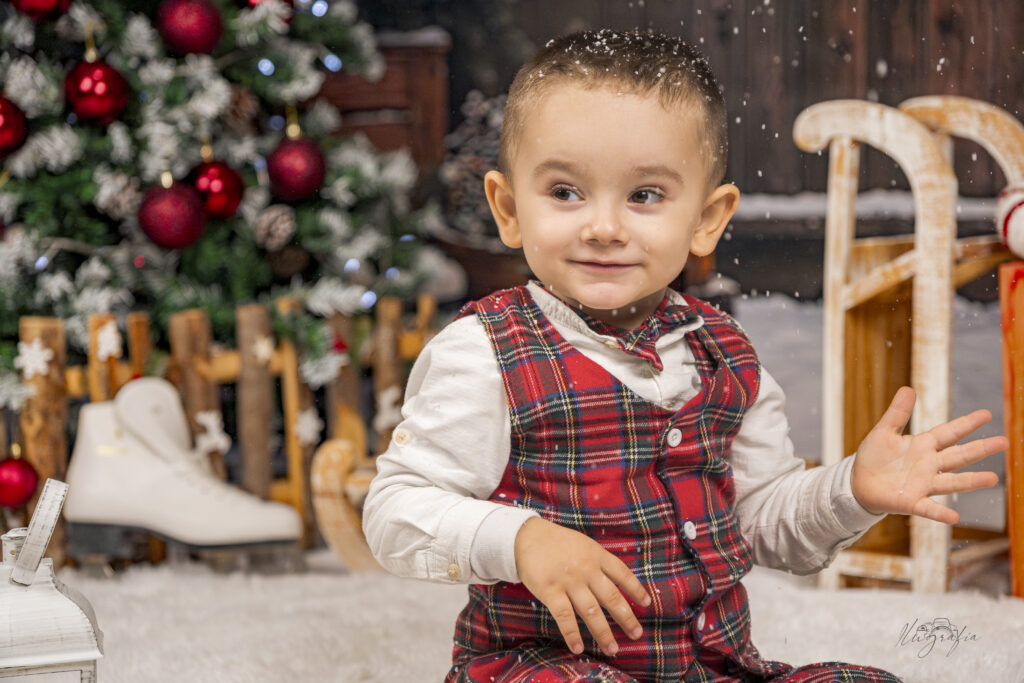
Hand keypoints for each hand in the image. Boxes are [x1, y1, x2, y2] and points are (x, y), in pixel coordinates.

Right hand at [513, 517, 650, 657]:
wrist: (526, 536)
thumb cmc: (557, 542)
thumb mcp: (583, 544)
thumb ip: (599, 561)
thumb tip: (617, 582)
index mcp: (596, 555)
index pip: (622, 574)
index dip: (636, 590)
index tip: (646, 604)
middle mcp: (586, 569)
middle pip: (611, 597)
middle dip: (626, 618)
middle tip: (637, 633)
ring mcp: (569, 581)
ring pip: (591, 611)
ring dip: (603, 632)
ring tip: (612, 648)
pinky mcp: (550, 591)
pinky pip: (565, 616)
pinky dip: (572, 634)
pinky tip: (578, 648)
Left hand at [850, 386, 1006, 522]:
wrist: (859, 483)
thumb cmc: (875, 457)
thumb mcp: (884, 431)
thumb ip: (897, 413)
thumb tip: (908, 388)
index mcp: (924, 445)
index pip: (949, 432)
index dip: (966, 424)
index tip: (987, 414)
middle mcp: (929, 465)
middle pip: (958, 456)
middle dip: (980, 449)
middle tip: (1004, 442)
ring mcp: (923, 485)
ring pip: (952, 482)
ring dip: (971, 481)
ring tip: (993, 479)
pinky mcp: (911, 502)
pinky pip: (929, 508)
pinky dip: (941, 513)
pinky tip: (954, 517)